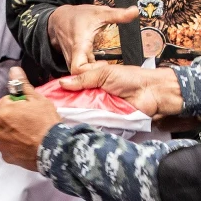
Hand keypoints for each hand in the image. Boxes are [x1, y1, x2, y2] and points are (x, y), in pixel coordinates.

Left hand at [0, 67, 61, 170]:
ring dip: (14, 132)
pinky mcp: (6, 157)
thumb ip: (22, 85)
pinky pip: (8, 147)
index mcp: (3, 112)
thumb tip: (13, 70)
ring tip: (31, 135)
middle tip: (32, 123)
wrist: (54, 150)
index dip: (20, 105)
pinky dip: (15, 146)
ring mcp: (1, 144)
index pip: (8, 102)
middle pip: (5, 118)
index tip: (31, 110)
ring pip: (5, 133)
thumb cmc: (47, 123)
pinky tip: (28, 145)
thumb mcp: (38, 100)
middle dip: (15, 118)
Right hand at [48, 4, 140, 72]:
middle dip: (94, 76)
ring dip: (92, 75)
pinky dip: (89, 72)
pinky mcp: (73, 62)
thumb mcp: (100, 13)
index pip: (78, 68)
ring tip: (105, 71)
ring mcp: (71, 60)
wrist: (58, 19)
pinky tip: (100, 70)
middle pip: (79, 76)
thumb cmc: (79, 16)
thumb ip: (118, 15)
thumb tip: (135, 11)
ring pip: (79, 75)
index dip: (90, 72)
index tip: (104, 65)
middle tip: (108, 69)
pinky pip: (80, 72)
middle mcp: (73, 56)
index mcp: (79, 45)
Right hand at [62, 62, 185, 118]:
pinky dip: (87, 125)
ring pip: (83, 116)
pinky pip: (95, 125)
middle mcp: (95, 98)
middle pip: (76, 104)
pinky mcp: (108, 123)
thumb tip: (62, 83)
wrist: (152, 93)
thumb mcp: (104, 73)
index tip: (48, 97)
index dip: (62, 93)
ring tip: (58, 121)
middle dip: (65, 107)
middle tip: (51, 111)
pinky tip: (74, 127)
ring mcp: (101, 112)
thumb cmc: (131, 79)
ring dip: (74, 117)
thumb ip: (84, 78)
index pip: (74, 89)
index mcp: (94, 83)